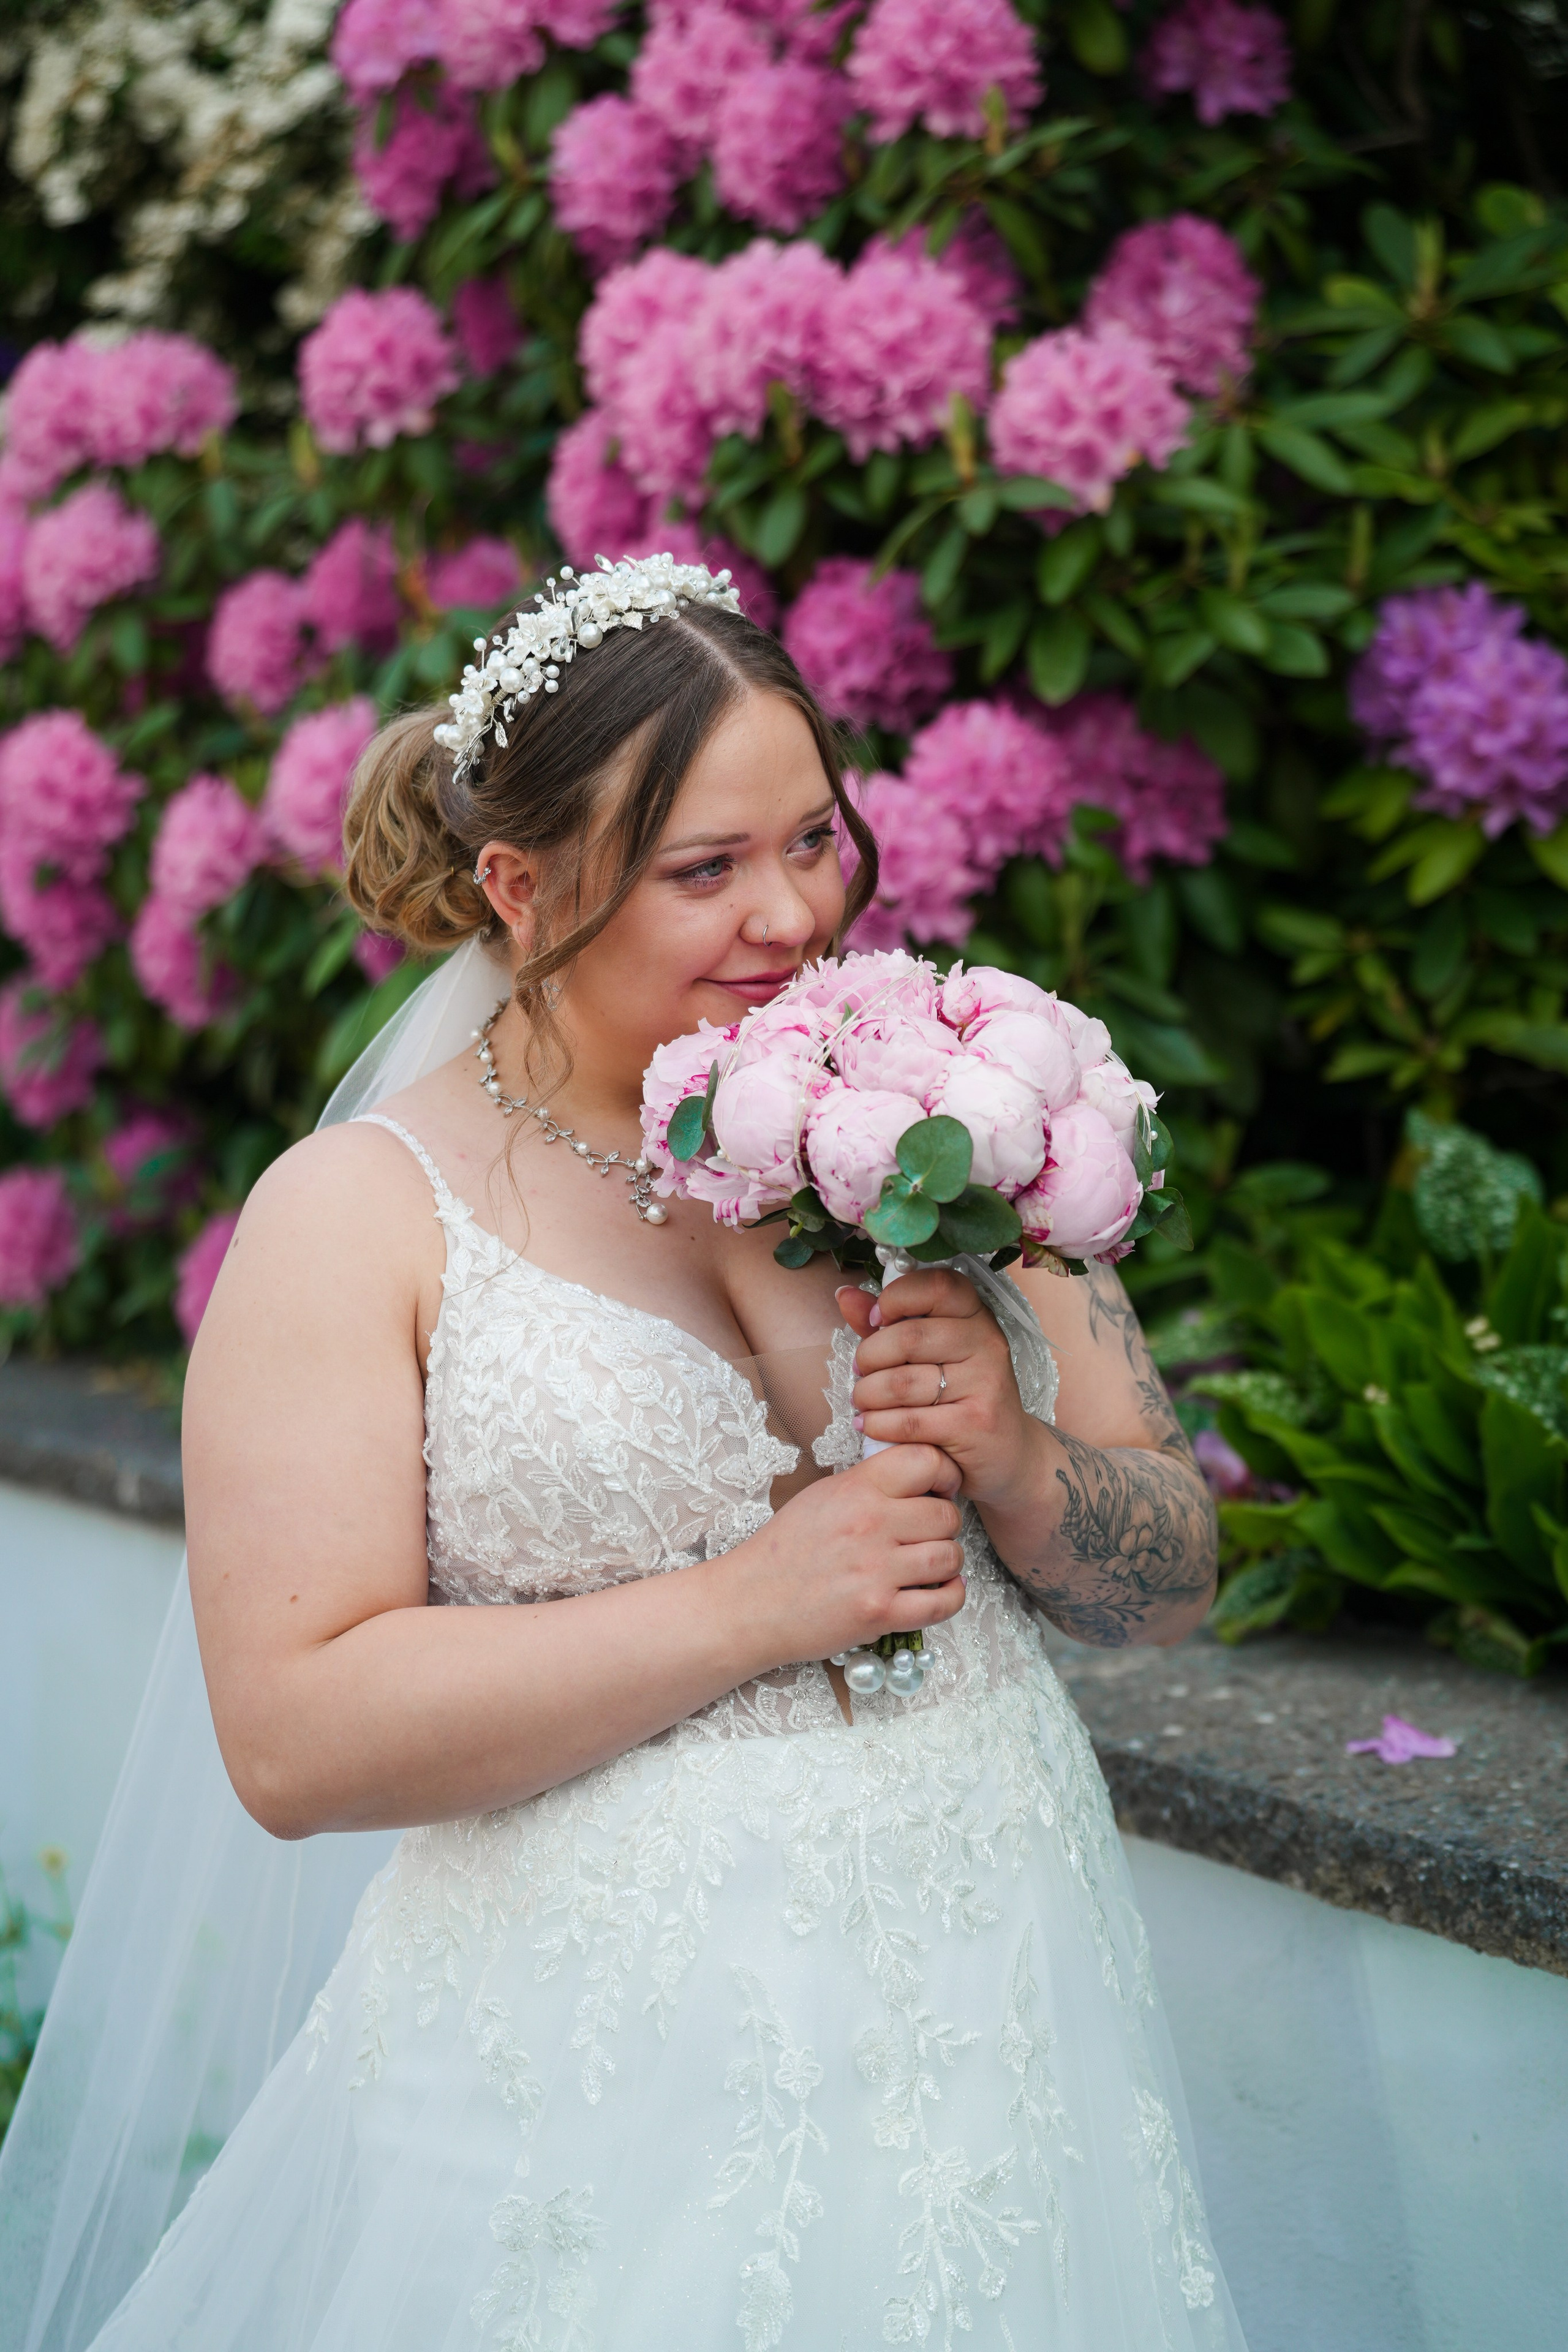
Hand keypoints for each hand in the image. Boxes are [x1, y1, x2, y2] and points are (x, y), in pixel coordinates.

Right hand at [727, 1442, 965, 1668]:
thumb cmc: (784, 1552)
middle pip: (947, 1514)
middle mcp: (869, 1525)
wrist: (749, 1604)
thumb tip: (916, 1477)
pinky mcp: (880, 1613)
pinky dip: (951, 1597)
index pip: (927, 1460)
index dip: (945, 1474)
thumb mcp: (820, 1497)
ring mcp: (876, 1571)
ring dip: (949, 1562)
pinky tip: (941, 1591)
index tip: (940, 1489)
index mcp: (854, 1489)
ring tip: (932, 1565)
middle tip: (931, 1535)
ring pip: (950, 1557)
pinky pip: (944, 1603)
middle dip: (946, 1525)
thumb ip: (867, 1484)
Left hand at [838, 1268, 1042, 1513]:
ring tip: (862, 1401)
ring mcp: (985, 1384)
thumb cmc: (958, 1396)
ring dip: (867, 1394)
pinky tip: (870, 1425)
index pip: (938, 1285)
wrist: (1008, 1454)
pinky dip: (878, 1424)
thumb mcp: (928, 1354)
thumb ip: (888, 1324)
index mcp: (976, 1316)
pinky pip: (910, 1421)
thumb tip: (845, 1295)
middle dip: (869, 1356)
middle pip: (910, 1336)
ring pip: (904, 1382)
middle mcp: (986, 1344)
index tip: (876, 1319)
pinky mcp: (976, 1424)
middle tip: (861, 1372)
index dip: (897, 1297)